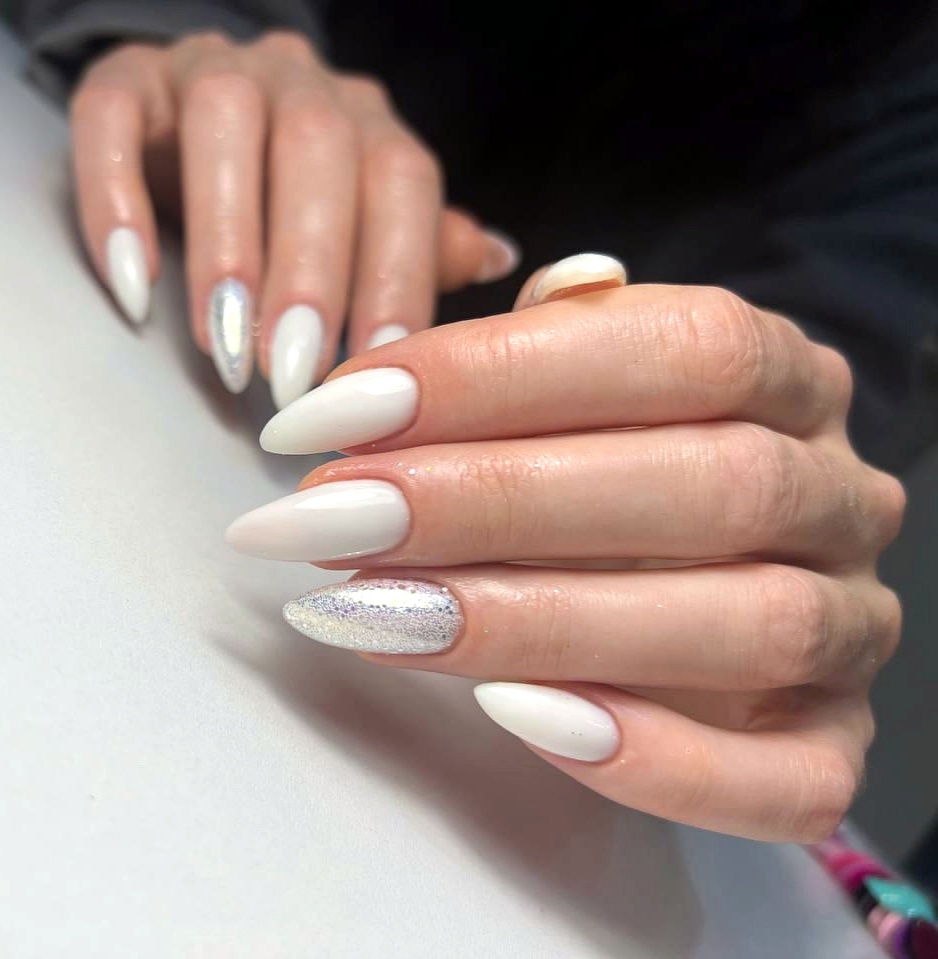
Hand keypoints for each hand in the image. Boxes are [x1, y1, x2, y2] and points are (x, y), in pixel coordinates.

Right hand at [70, 30, 517, 402]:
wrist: (204, 123)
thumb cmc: (304, 199)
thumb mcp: (370, 224)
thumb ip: (424, 244)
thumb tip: (497, 259)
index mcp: (372, 127)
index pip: (402, 188)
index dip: (395, 278)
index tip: (379, 372)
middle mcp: (303, 87)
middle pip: (318, 157)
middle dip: (308, 272)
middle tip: (291, 375)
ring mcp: (214, 72)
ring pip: (224, 131)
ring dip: (227, 245)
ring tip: (224, 347)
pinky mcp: (129, 81)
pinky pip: (112, 119)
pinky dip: (119, 203)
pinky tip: (136, 285)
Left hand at [226, 253, 904, 841]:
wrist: (711, 582)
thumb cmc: (618, 468)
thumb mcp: (585, 384)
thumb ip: (539, 353)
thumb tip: (467, 336)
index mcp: (784, 377)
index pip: (673, 347)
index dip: (493, 376)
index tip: (333, 418)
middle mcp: (837, 492)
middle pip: (707, 485)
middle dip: (494, 502)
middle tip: (333, 520)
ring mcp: (851, 625)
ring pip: (745, 626)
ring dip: (541, 625)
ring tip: (379, 615)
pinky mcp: (833, 745)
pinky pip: (787, 780)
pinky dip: (651, 759)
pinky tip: (513, 719)